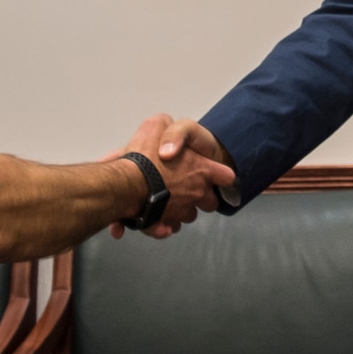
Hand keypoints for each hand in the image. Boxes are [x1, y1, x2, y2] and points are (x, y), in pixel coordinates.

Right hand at [108, 114, 234, 239]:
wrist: (127, 184)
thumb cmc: (145, 155)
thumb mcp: (157, 125)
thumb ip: (169, 130)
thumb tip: (170, 140)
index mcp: (202, 169)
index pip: (225, 176)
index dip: (220, 175)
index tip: (214, 176)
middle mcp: (196, 192)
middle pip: (210, 202)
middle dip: (201, 198)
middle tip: (187, 190)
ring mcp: (182, 211)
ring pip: (188, 215)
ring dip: (181, 211)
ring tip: (167, 202)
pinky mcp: (164, 225)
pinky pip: (168, 228)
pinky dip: (162, 226)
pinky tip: (154, 219)